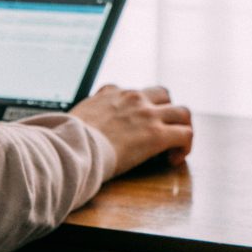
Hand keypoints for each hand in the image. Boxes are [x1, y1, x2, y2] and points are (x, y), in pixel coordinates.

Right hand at [70, 85, 192, 175]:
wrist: (71, 146)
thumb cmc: (65, 138)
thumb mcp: (72, 117)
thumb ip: (80, 117)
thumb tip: (67, 128)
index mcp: (111, 94)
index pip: (131, 92)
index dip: (138, 108)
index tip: (134, 127)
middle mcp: (132, 98)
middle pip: (162, 94)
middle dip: (166, 111)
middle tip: (162, 132)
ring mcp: (147, 114)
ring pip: (182, 112)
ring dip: (182, 127)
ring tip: (176, 145)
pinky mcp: (156, 134)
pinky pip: (185, 134)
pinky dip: (185, 146)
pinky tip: (174, 159)